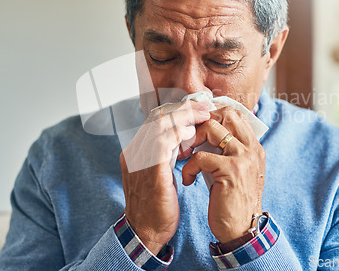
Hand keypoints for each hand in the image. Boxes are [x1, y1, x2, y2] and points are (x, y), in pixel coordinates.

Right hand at [120, 100, 210, 253]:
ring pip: (160, 125)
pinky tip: (193, 131)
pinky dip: (179, 133)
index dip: (177, 110)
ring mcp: (139, 160)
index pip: (154, 120)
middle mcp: (134, 152)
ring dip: (184, 116)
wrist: (146, 233)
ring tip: (203, 114)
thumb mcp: (160, 174)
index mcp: (135, 152)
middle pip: (157, 117)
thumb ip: (166, 154)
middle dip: (183, 108)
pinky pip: (163, 143)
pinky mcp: (150, 171)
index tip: (197, 108)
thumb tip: (184, 137)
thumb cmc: (157, 207)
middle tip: (204, 105)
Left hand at [181, 106, 265, 242]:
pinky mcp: (231, 170)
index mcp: (253, 146)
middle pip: (225, 113)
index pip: (234, 114)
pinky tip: (188, 180)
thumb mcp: (233, 171)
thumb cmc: (232, 201)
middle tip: (188, 139)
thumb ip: (227, 151)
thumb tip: (205, 132)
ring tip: (185, 156)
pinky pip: (201, 156)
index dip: (211, 116)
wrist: (242, 230)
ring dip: (192, 140)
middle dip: (201, 122)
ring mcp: (244, 157)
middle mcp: (252, 147)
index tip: (194, 128)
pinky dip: (189, 167)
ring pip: (212, 128)